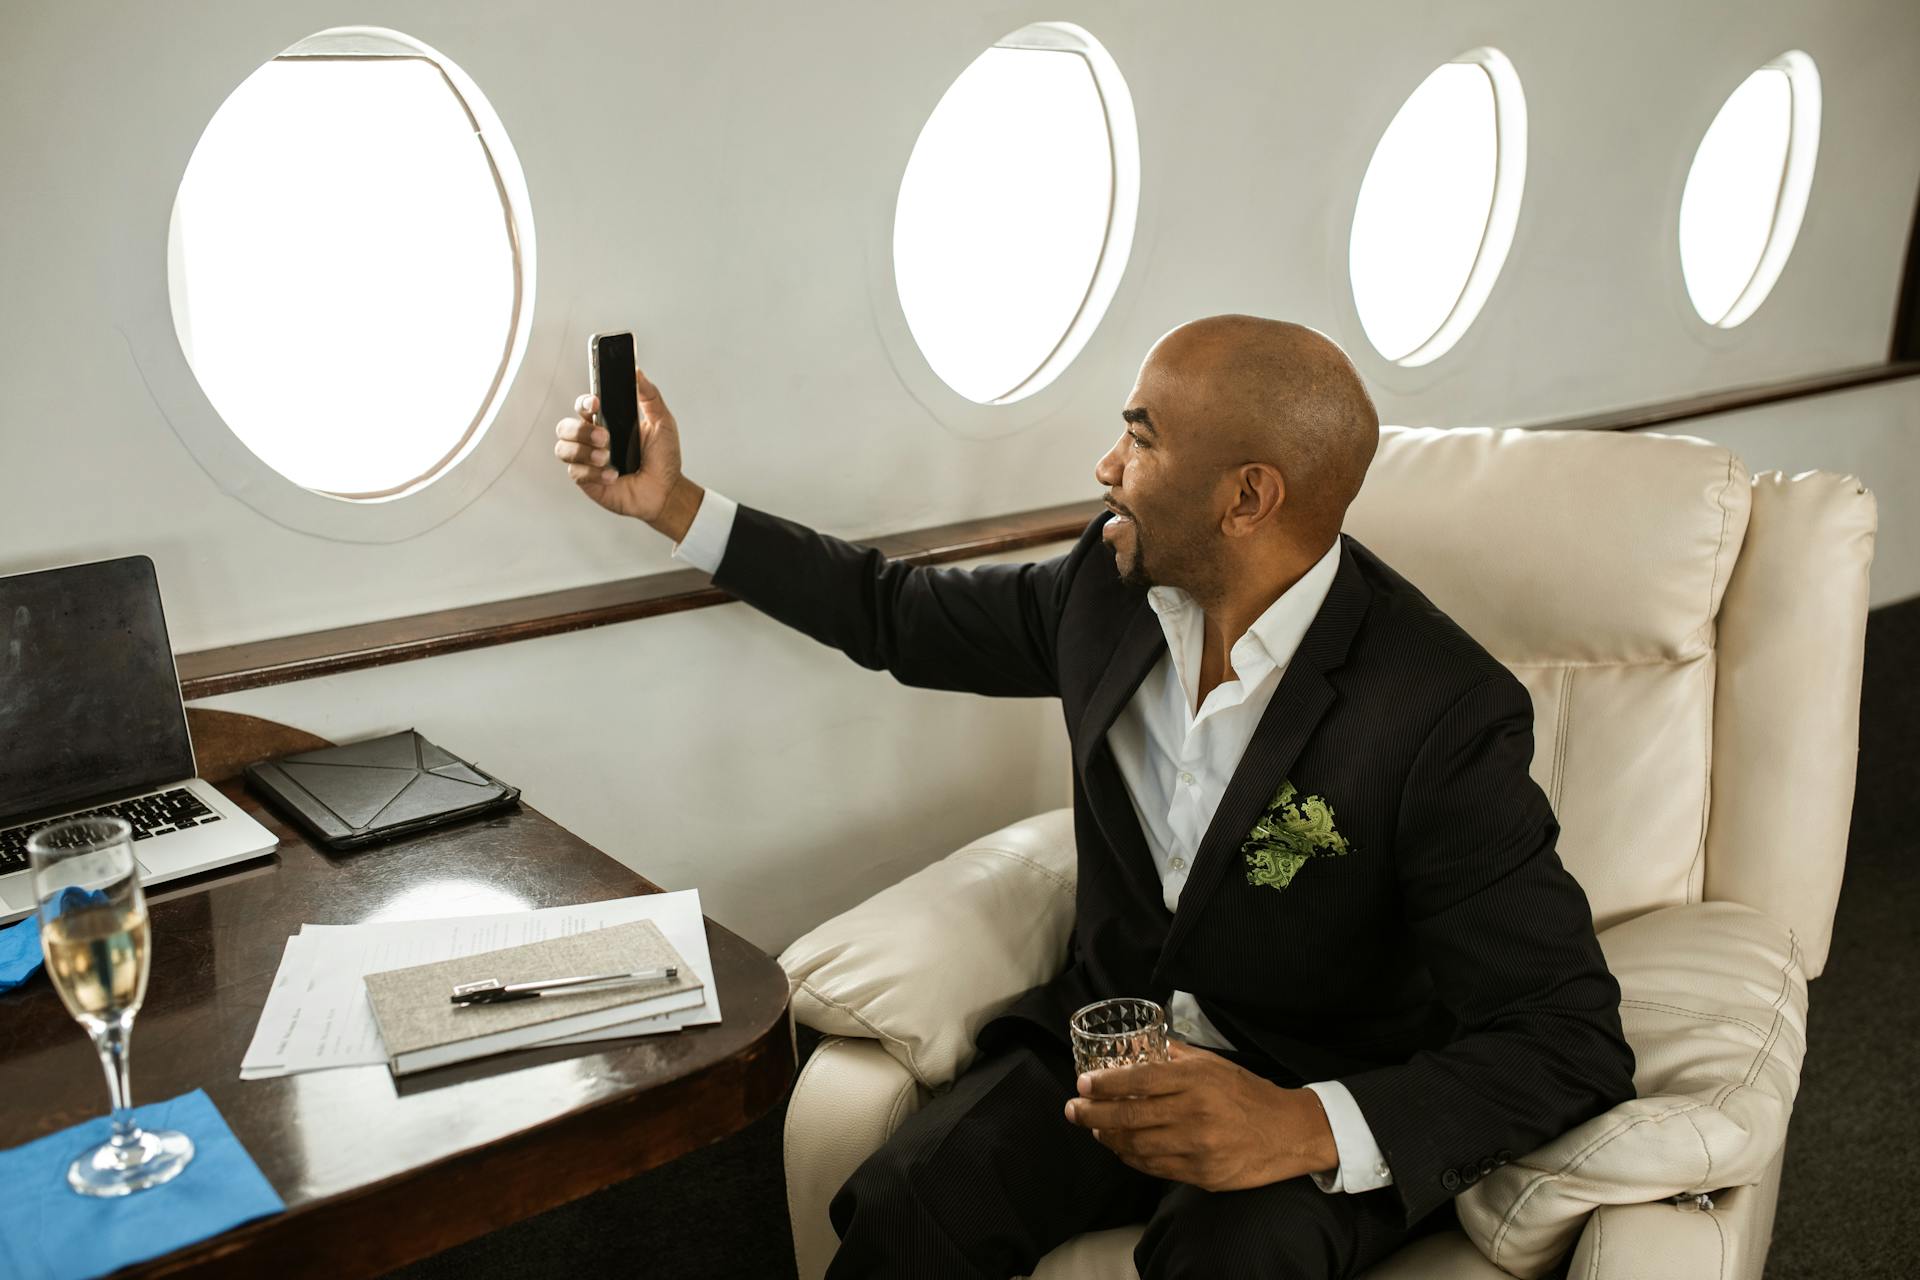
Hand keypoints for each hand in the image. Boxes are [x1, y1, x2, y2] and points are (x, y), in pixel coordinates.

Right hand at [553, 366, 692, 532]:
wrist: (667, 490)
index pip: (584, 406)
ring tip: (607, 457)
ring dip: (583, 451)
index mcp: (607, 422)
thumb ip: (649, 396)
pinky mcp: (587, 481)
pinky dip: (594, 473)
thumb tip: (637, 372)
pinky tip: (613, 475)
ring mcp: (588, 460)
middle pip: (564, 426)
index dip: (584, 402)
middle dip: (580, 430)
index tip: (595, 402)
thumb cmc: (663, 458)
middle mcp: (592, 440)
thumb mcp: (662, 422)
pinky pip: (576, 472)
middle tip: (605, 437)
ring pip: (563, 449)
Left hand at [1063, 1041, 1338, 1191]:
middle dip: (1093, 1114)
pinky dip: (1131, 1158)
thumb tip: (1134, 1047)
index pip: (1140, 1080)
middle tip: (1073, 1109)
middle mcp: (1195, 1113)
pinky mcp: (1202, 1174)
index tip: (1083, 1084)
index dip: (1106, 1084)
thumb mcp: (1212, 1064)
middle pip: (1130, 1117)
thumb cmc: (1246, 1093)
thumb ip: (1173, 1056)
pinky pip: (1155, 1167)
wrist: (1287, 1132)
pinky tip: (1121, 1148)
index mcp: (1196, 1081)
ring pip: (1137, 1146)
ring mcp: (1198, 1147)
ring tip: (1094, 1128)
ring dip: (1108, 1138)